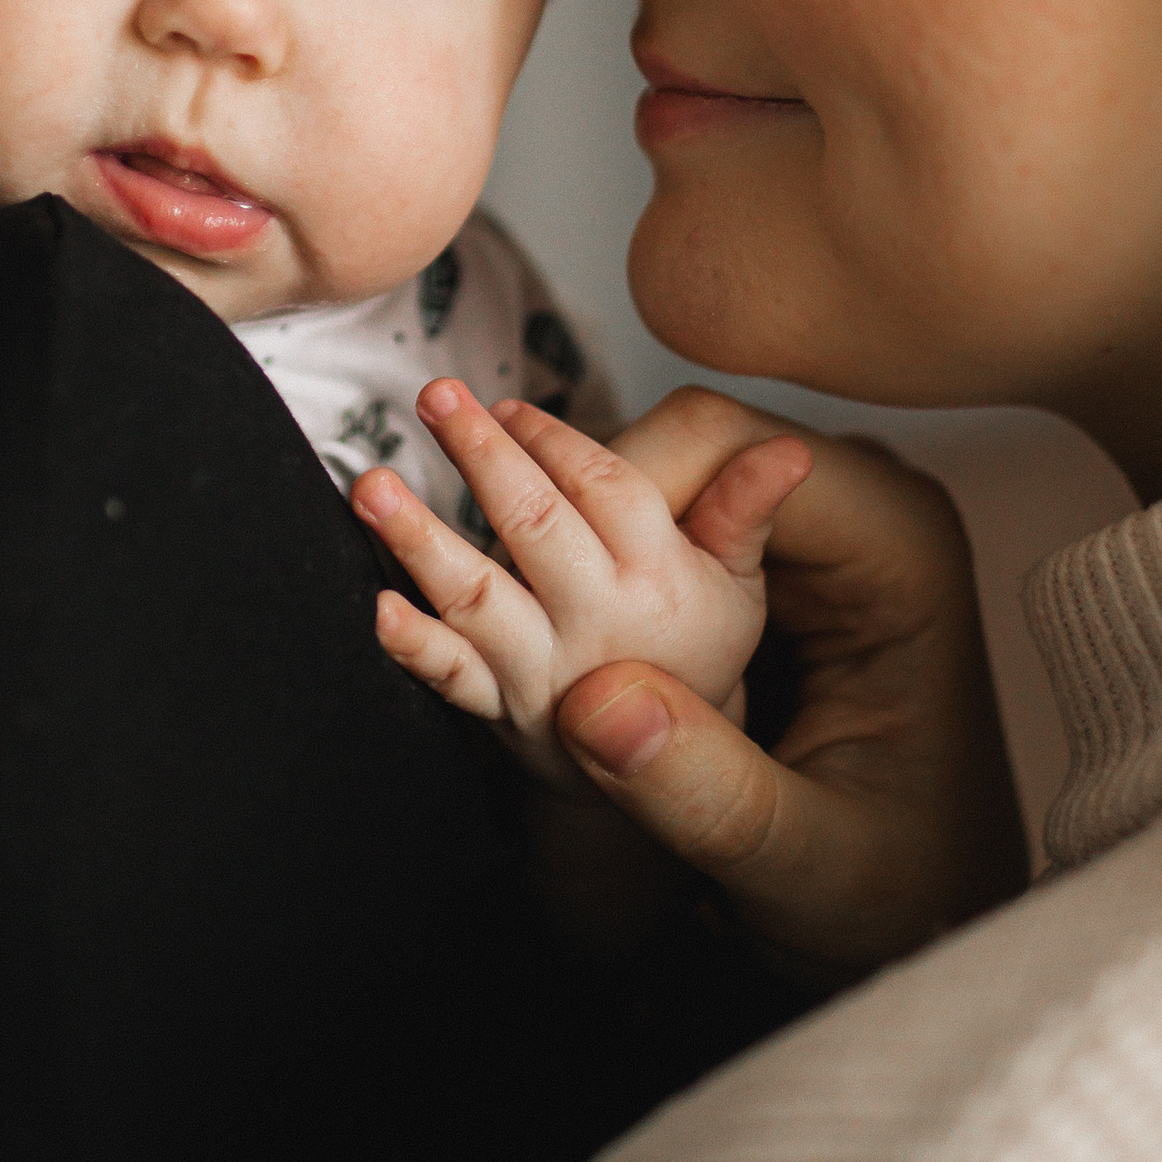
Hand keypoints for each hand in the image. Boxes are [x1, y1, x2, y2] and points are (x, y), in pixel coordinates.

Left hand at [354, 377, 813, 788]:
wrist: (667, 766)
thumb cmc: (692, 646)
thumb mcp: (737, 583)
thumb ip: (743, 512)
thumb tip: (788, 449)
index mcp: (659, 577)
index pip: (604, 489)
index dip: (554, 441)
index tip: (509, 405)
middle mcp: (599, 621)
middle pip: (536, 526)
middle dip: (484, 456)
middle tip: (436, 396)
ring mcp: (545, 668)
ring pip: (478, 597)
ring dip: (420, 541)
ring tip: (372, 488)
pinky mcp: (501, 708)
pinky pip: (452, 677)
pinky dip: (414, 645)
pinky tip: (378, 610)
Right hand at [549, 386, 1026, 978]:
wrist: (923, 925)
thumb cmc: (900, 895)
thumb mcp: (808, 868)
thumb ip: (709, 793)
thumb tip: (596, 704)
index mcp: (900, 555)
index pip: (734, 445)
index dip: (617, 490)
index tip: (538, 574)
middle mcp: (860, 520)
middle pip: (686, 444)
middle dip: (584, 510)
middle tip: (509, 599)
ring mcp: (808, 540)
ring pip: (660, 477)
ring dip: (580, 538)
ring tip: (521, 619)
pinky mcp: (764, 573)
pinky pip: (661, 529)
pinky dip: (597, 570)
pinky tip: (562, 634)